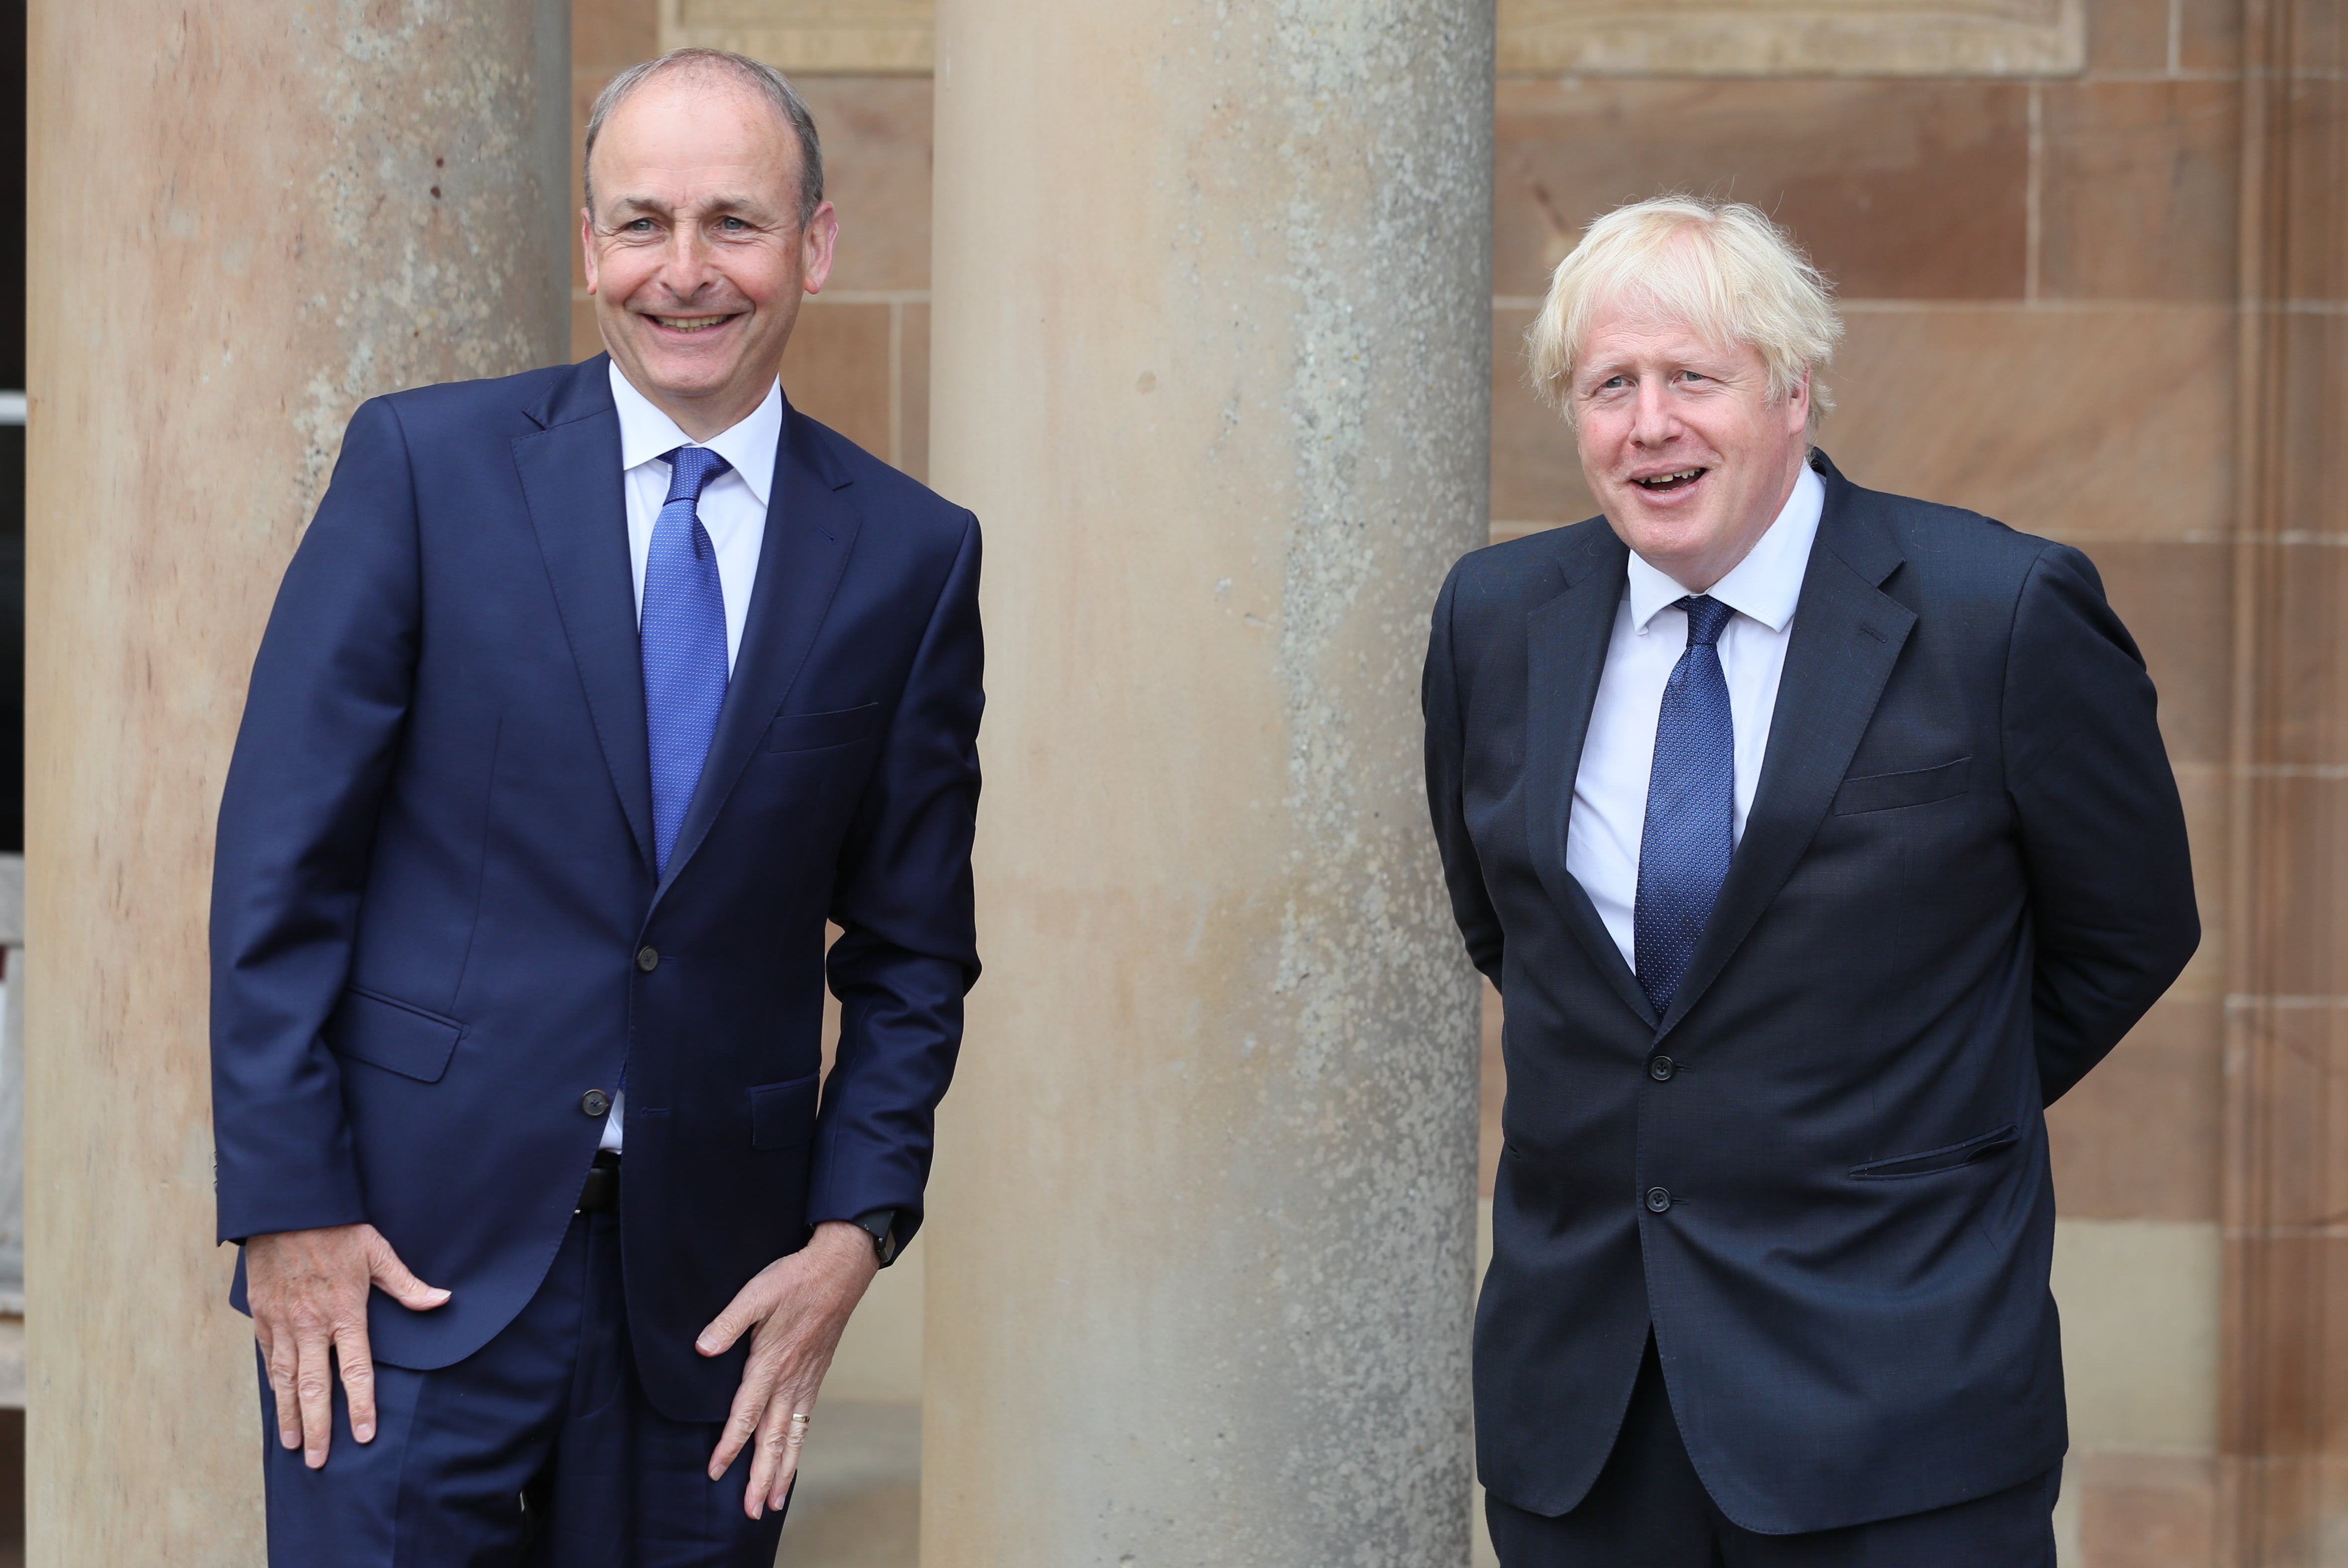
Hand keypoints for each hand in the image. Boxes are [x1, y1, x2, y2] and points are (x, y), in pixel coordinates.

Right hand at [245, 1223, 450, 1468]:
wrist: (287, 1209)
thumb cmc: (337, 1229)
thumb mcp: (378, 1252)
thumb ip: (407, 1285)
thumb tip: (443, 1300)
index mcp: (345, 1311)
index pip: (356, 1370)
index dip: (361, 1406)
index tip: (364, 1436)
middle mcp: (312, 1324)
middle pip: (315, 1387)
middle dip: (317, 1427)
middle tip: (319, 1460)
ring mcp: (284, 1323)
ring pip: (286, 1380)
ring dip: (290, 1415)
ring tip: (294, 1445)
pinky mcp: (263, 1317)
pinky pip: (269, 1359)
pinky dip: (273, 1385)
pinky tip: (278, 1405)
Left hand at [697, 1220, 879, 1518]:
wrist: (839, 1270)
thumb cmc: (795, 1279)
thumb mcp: (756, 1293)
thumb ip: (729, 1322)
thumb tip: (702, 1349)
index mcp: (771, 1363)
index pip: (746, 1415)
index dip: (729, 1445)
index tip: (715, 1471)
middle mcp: (790, 1380)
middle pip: (773, 1438)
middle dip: (762, 1477)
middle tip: (754, 1510)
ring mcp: (806, 1381)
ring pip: (793, 1436)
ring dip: (783, 1471)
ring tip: (775, 1501)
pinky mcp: (815, 1376)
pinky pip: (806, 1422)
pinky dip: (798, 1447)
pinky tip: (792, 1460)